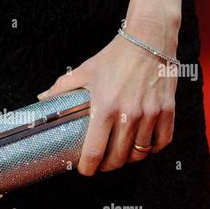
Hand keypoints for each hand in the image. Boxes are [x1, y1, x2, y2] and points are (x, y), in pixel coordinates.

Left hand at [38, 19, 178, 175]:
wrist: (149, 39)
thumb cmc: (115, 57)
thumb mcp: (84, 72)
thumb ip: (61, 88)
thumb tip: (42, 99)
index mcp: (104, 108)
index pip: (95, 151)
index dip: (88, 167)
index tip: (85, 169)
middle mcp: (129, 115)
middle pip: (118, 158)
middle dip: (106, 166)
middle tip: (101, 162)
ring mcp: (150, 114)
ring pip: (139, 154)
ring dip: (128, 159)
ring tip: (120, 155)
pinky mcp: (167, 111)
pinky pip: (161, 142)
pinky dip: (151, 149)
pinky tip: (142, 145)